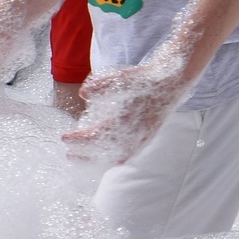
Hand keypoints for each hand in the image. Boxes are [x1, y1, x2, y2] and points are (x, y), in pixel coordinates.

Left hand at [60, 52, 184, 163]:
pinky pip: (130, 155)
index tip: (64, 138)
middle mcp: (134, 134)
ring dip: (98, 160)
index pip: (95, 137)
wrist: (173, 81)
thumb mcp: (123, 78)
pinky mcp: (148, 137)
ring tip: (85, 158)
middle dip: (84, 156)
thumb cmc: (146, 79)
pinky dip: (115, 159)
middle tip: (69, 154)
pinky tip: (109, 156)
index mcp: (125, 120)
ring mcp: (142, 138)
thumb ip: (102, 86)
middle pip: (104, 153)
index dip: (77, 140)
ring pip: (117, 158)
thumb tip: (82, 94)